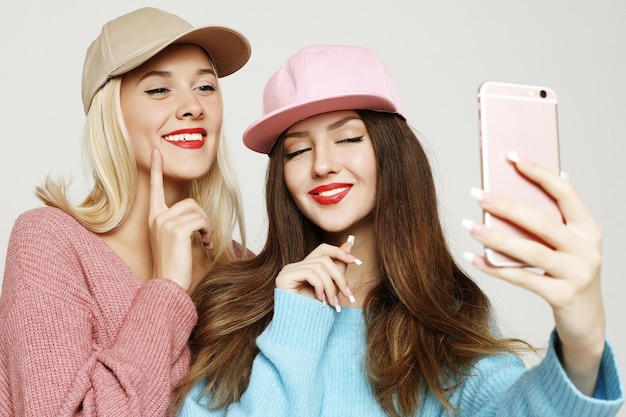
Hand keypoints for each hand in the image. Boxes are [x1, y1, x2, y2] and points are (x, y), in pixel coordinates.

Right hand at [149, 148, 213, 290]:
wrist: (168, 283)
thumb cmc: (174, 264)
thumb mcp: (173, 239)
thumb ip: (179, 223)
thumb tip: (195, 215)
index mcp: (154, 217)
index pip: (156, 188)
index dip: (157, 169)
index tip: (156, 152)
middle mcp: (157, 217)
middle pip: (190, 203)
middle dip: (203, 218)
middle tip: (206, 236)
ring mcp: (165, 222)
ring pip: (197, 211)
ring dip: (207, 226)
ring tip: (205, 241)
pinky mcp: (176, 229)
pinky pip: (201, 221)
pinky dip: (208, 231)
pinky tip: (206, 245)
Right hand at [275, 237, 358, 311]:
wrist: (301, 328)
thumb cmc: (316, 309)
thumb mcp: (332, 285)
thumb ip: (339, 265)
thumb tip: (350, 242)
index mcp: (305, 267)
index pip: (323, 249)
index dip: (340, 252)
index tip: (357, 261)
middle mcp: (295, 266)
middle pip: (324, 259)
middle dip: (339, 276)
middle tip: (348, 294)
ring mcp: (288, 270)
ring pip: (319, 266)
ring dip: (330, 286)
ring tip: (333, 302)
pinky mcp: (285, 277)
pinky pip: (310, 273)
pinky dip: (320, 286)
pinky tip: (320, 300)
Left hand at [464, 152, 604, 394]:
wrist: (587, 320)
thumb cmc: (570, 273)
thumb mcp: (569, 245)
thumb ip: (553, 220)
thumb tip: (531, 182)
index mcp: (589, 229)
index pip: (565, 193)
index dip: (539, 173)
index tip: (511, 156)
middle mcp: (587, 250)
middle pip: (542, 222)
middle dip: (506, 206)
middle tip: (477, 193)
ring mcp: (576, 274)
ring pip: (530, 251)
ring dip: (495, 238)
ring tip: (469, 225)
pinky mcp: (561, 296)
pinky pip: (521, 279)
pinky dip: (494, 268)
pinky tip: (472, 257)